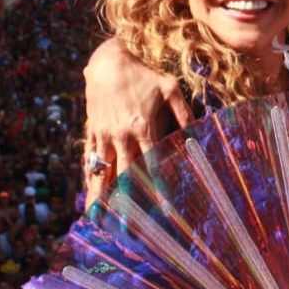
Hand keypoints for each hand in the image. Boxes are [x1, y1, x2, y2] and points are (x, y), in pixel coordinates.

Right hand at [83, 38, 192, 206]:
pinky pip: (90, 156)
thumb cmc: (143, 73)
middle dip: (125, 202)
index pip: (152, 164)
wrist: (108, 60)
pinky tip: (89, 191)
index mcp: (143, 127)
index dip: (158, 188)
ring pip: (101, 169)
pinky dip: (90, 174)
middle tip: (125, 227)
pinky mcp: (92, 129)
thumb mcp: (169, 87)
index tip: (163, 211)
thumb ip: (184, 111)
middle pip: (123, 174)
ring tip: (96, 216)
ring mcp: (104, 133)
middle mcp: (122, 135)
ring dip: (99, 194)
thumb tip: (199, 130)